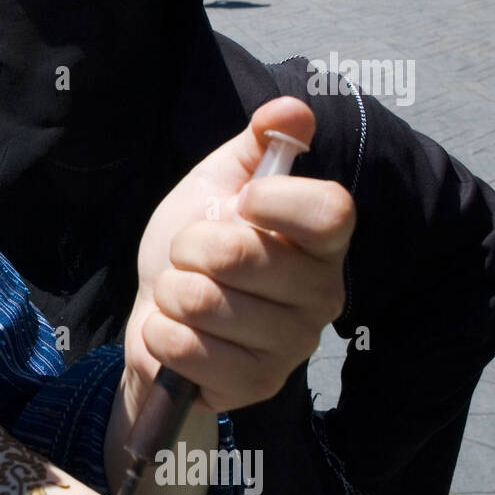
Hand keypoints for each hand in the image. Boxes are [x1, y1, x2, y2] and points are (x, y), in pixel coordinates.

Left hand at [123, 97, 353, 415]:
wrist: (162, 317)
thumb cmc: (196, 250)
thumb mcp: (218, 185)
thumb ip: (256, 145)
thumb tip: (291, 107)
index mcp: (324, 241)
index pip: (332, 211)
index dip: (275, 199)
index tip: (241, 200)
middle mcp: (323, 294)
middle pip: (243, 254)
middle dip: (189, 247)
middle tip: (191, 257)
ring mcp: (292, 345)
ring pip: (203, 301)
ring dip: (172, 293)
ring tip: (183, 297)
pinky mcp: (256, 387)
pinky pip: (187, 349)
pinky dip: (162, 334)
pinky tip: (176, 333)